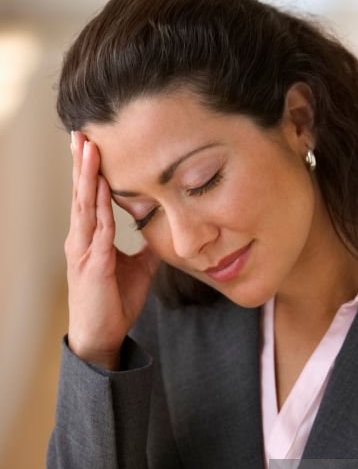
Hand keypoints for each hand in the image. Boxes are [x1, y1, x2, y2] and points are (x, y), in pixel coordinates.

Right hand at [65, 132, 159, 369]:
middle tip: (81, 132)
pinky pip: (98, 233)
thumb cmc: (115, 302)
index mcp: (90, 237)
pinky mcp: (92, 268)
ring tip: (88, 150)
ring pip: (85, 207)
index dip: (90, 170)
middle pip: (81, 194)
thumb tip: (165, 229)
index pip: (89, 196)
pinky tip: (102, 191)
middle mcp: (81, 239)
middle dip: (82, 162)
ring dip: (87, 178)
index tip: (92, 142)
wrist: (102, 336)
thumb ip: (148, 246)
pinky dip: (101, 210)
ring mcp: (83, 252)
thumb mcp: (139, 268)